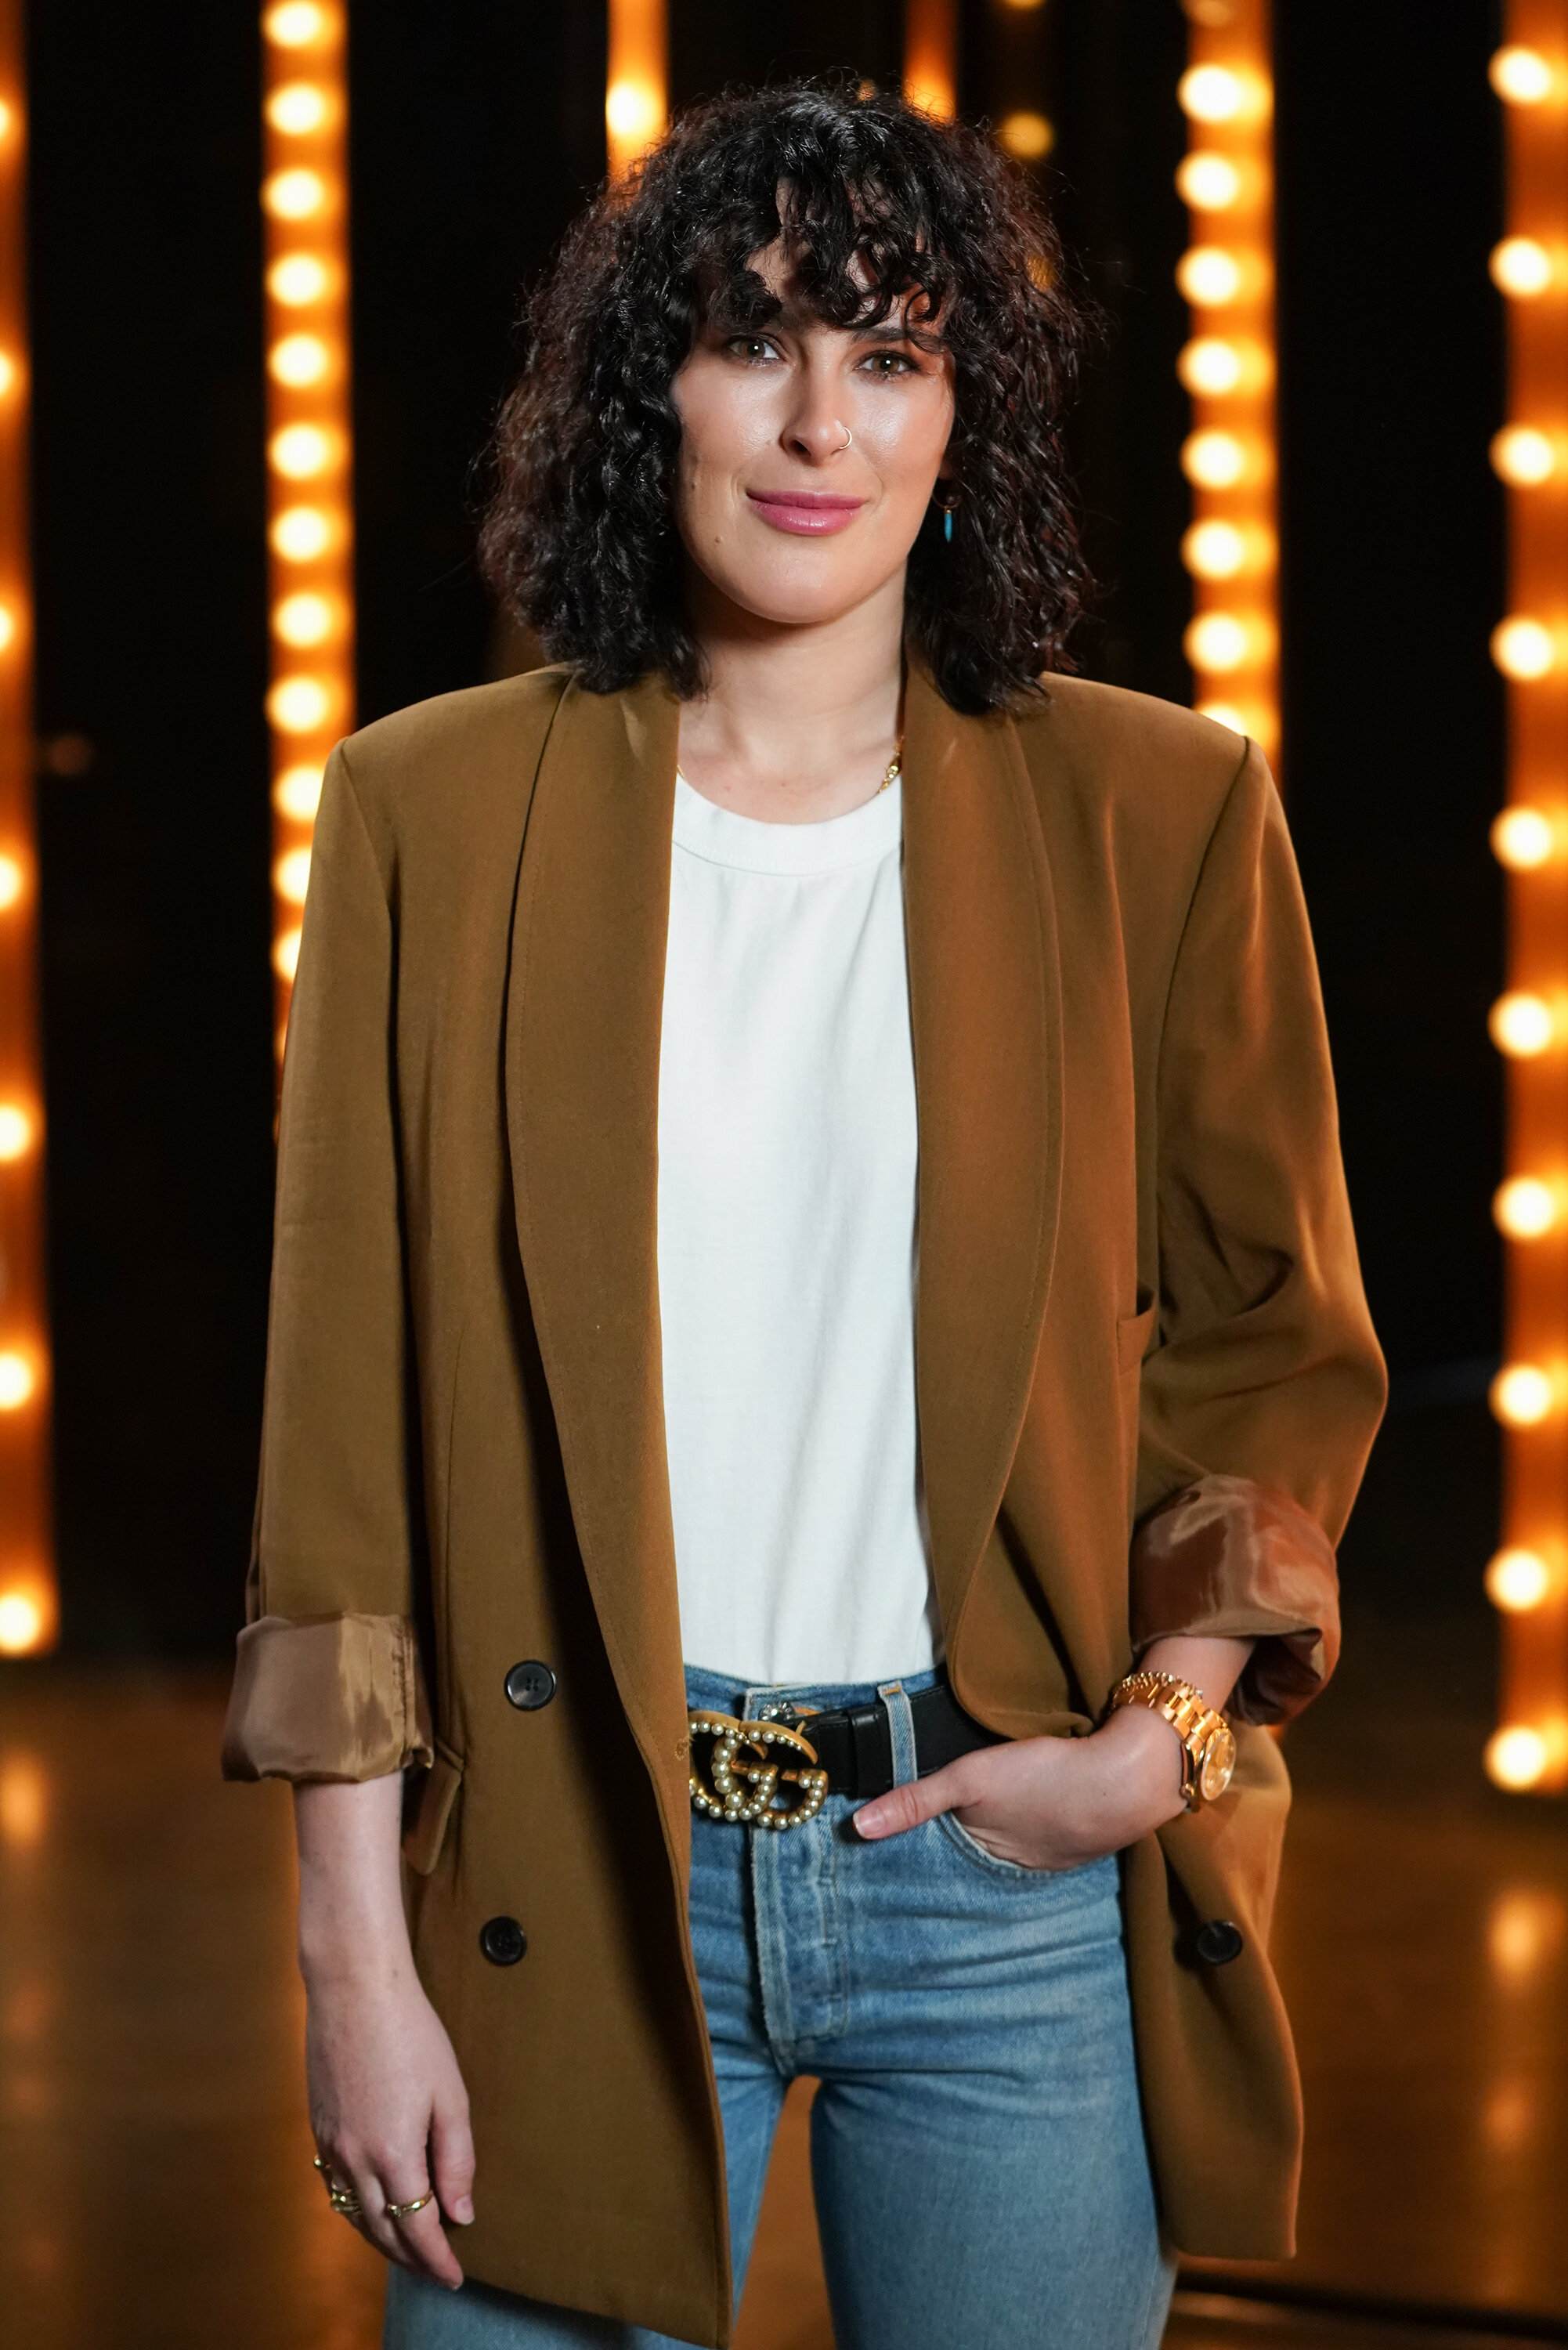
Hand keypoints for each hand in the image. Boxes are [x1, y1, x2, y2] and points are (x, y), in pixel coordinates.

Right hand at [305, 1957, 474, 2288]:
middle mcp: (355, 2159)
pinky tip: (372, 2204)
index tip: (454, 2277)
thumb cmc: (410, 2033)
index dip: (437, 2259)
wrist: (354, 1989)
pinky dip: (357, 2207)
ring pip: (354, 2214)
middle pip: (382, 2231)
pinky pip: (335, 2187)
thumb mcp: (450, 2095)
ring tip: (407, 2247)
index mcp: (394, 2154)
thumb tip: (460, 2212)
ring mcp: (331, 2145)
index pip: (418, 2229)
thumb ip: (457, 2158)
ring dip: (381, 2238)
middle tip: (435, 2270)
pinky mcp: (319, 2127)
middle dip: (410, 2258)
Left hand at [852, 1703, 1187, 1869]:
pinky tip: (1019, 1816)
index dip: (913, 1849)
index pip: (937, 1860)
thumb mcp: (971, 1779)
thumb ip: (916, 1800)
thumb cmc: (1046, 1778)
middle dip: (947, 1852)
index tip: (882, 1847)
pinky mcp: (1073, 1839)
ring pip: (1002, 1850)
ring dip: (986, 1841)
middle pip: (969, 1859)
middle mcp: (1014, 1868)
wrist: (1128, 1778)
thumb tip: (856, 1828)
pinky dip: (1021, 1830)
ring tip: (962, 1827)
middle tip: (914, 1838)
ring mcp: (1047, 1857)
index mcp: (985, 1859)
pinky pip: (1034, 1840)